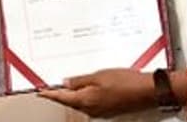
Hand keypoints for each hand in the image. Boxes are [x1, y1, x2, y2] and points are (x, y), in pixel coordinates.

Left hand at [38, 68, 153, 117]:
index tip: (40, 92)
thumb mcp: (99, 75)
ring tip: (72, 83)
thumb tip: (66, 82)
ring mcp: (100, 111)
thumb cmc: (126, 82)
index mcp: (85, 100)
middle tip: (52, 85)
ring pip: (80, 103)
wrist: (146, 91)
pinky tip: (89, 88)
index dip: (49, 94)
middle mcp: (91, 109)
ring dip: (75, 94)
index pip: (61, 97)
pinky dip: (86, 96)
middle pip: (70, 102)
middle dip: (62, 94)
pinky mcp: (108, 110)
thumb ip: (80, 80)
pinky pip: (91, 103)